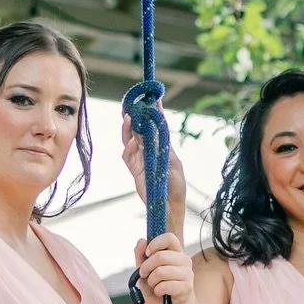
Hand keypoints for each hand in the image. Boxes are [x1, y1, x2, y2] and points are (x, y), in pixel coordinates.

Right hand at [121, 107, 186, 221]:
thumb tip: (160, 128)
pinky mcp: (134, 170)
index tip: (154, 99)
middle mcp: (148, 151)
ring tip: (128, 117)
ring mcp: (139, 160)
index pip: (154, 126)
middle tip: (133, 104)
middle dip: (134, 117)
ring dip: (128, 129)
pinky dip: (128, 148)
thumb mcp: (174, 162)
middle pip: (138, 130)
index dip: (153, 113)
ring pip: (129, 140)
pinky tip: (132, 142)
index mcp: (159, 147)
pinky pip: (127, 157)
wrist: (170, 205)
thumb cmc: (176, 185)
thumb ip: (165, 146)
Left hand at [134, 233, 194, 303]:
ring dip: (152, 280)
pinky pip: (166, 285)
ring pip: (162, 271)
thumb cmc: (153, 288)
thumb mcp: (143, 270)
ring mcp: (188, 275)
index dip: (155, 244)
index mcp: (176, 253)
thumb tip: (141, 240)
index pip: (169, 238)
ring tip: (154, 285)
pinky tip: (160, 293)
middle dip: (147, 267)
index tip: (147, 253)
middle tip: (144, 275)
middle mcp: (185, 261)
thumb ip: (141, 255)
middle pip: (161, 256)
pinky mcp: (187, 288)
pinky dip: (157, 290)